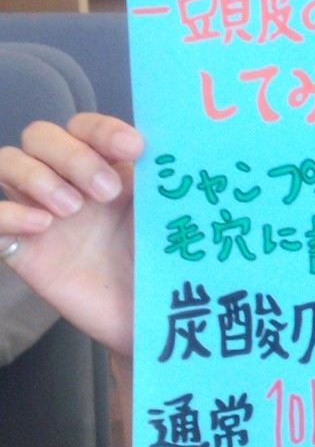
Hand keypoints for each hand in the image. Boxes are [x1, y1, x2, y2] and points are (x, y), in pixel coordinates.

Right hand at [0, 114, 142, 356]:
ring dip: (37, 175)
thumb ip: (161, 181)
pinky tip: (41, 225)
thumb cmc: (159, 262)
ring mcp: (39, 211)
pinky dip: (9, 212)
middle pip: (41, 136)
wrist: (147, 319)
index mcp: (103, 166)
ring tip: (72, 209)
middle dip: (72, 154)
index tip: (134, 149)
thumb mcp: (166, 216)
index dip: (103, 130)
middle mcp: (65, 181)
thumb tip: (167, 148)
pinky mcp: (20, 248)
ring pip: (9, 161)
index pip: (86, 127)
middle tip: (106, 191)